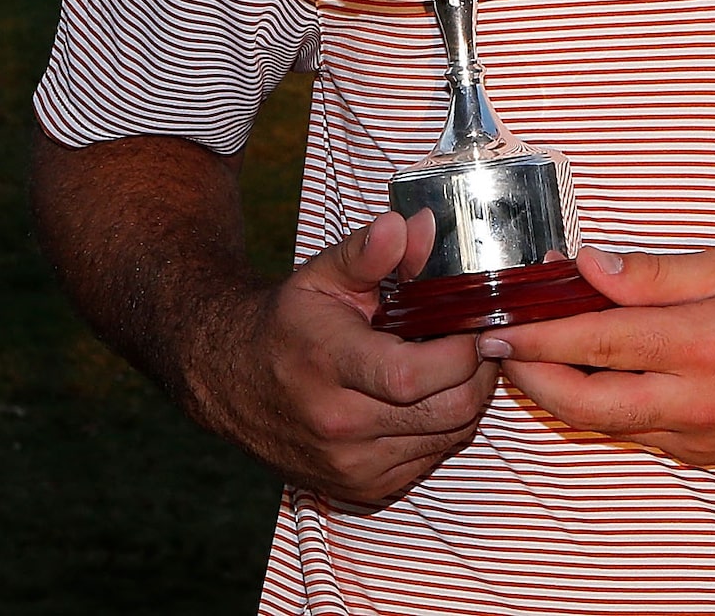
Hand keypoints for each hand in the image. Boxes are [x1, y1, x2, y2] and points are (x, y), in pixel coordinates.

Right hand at [189, 210, 497, 505]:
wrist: (234, 383)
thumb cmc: (289, 324)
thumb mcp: (323, 276)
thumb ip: (371, 252)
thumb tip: (413, 225)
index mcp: (329, 366)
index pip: (417, 374)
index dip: (463, 348)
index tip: (475, 321)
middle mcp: (339, 427)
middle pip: (449, 409)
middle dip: (480, 371)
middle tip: (478, 338)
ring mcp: (351, 466)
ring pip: (450, 437)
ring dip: (467, 398)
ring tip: (454, 362)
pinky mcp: (362, 489)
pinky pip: (432, 458)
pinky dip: (444, 428)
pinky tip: (429, 396)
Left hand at [483, 246, 714, 465]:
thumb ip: (656, 273)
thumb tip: (590, 267)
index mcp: (704, 344)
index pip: (597, 342)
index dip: (538, 335)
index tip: (500, 322)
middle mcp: (698, 402)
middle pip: (585, 404)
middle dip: (532, 377)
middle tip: (503, 347)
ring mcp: (700, 439)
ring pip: (607, 425)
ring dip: (565, 393)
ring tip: (540, 354)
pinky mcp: (704, 456)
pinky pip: (639, 432)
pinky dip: (608, 404)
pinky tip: (600, 373)